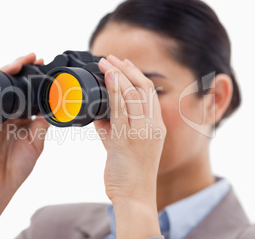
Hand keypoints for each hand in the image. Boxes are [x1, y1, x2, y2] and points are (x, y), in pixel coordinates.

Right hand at [0, 53, 49, 238]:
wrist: (1, 181)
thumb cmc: (19, 164)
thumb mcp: (37, 141)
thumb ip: (43, 123)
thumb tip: (54, 105)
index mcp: (23, 116)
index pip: (29, 91)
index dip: (36, 78)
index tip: (45, 65)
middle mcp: (10, 111)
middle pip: (14, 84)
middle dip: (23, 68)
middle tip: (35, 58)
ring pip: (1, 85)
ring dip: (10, 70)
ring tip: (22, 61)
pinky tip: (2, 72)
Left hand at [95, 54, 165, 237]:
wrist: (135, 198)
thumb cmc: (130, 174)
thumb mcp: (122, 146)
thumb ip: (112, 128)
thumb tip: (98, 114)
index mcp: (156, 126)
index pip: (149, 92)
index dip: (135, 74)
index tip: (121, 63)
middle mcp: (153, 126)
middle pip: (143, 88)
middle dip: (126, 69)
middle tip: (110, 57)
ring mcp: (142, 132)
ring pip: (133, 95)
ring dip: (117, 75)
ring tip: (104, 62)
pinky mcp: (128, 140)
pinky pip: (121, 111)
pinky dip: (114, 92)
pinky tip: (106, 79)